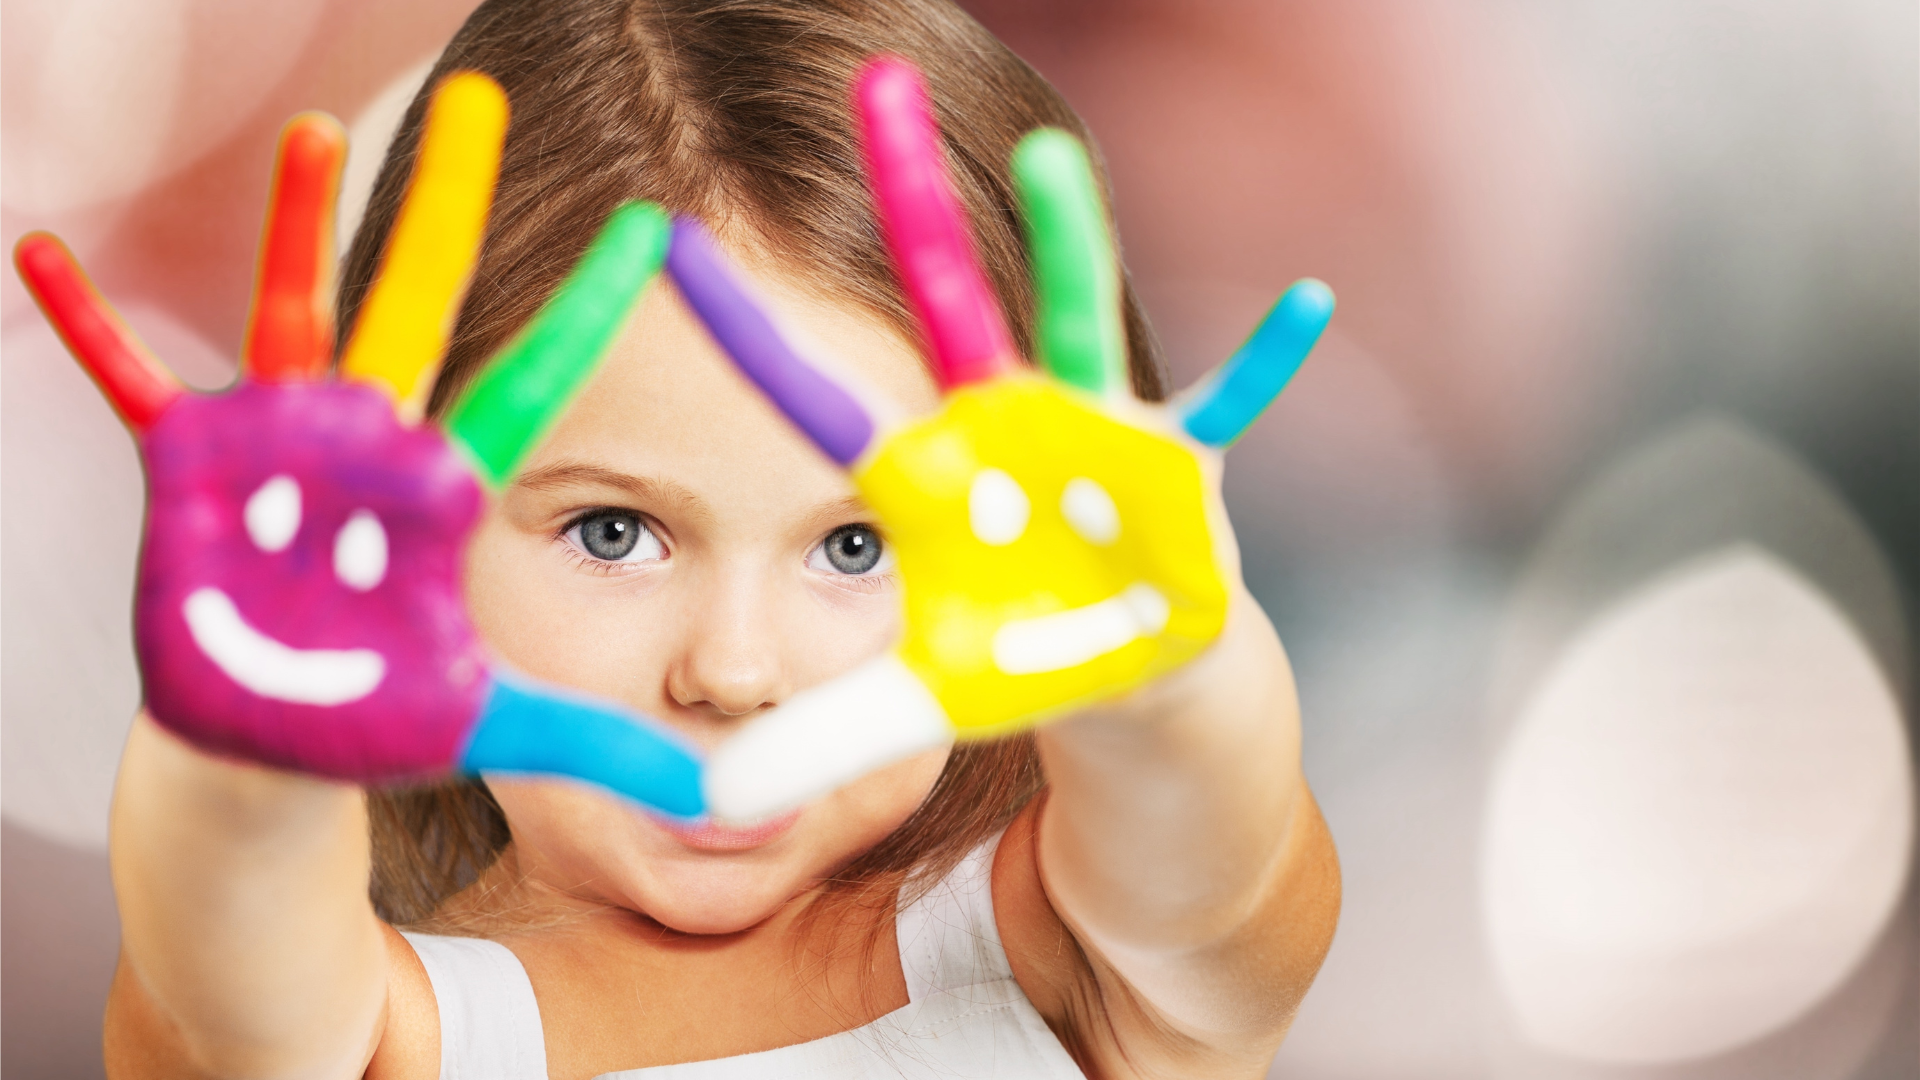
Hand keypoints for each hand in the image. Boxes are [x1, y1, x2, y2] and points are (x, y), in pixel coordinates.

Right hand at [15, 73, 703, 816]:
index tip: (650, 232)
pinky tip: (41, 251)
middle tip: (481, 101)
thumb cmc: (386, 717)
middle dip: (447, 207)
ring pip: (296, 313)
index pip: (533, 385)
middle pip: (419, 305)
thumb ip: (600, 743)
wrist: (278, 739)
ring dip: (298, 223)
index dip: (584, 313)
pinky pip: (133, 384)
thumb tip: (719, 798)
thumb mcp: (498, 726)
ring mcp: (283, 446)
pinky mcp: (197, 470)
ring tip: (320, 129)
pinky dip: (92, 325)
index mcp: (445, 491)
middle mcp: (372, 443)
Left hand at [667, 56, 1332, 819]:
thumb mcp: (915, 705)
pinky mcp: (1176, 468)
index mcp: (923, 472)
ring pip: (1074, 323)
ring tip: (1049, 157)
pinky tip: (1309, 300)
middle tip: (873, 85)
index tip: (664, 244)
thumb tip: (713, 805)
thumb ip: (821, 739)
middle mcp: (998, 424)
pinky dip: (1265, 363)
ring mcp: (1089, 434)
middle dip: (911, 199)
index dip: (747, 335)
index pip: (816, 398)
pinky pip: (1230, 408)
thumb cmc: (1015, 654)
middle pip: (945, 299)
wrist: (1125, 663)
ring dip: (1067, 245)